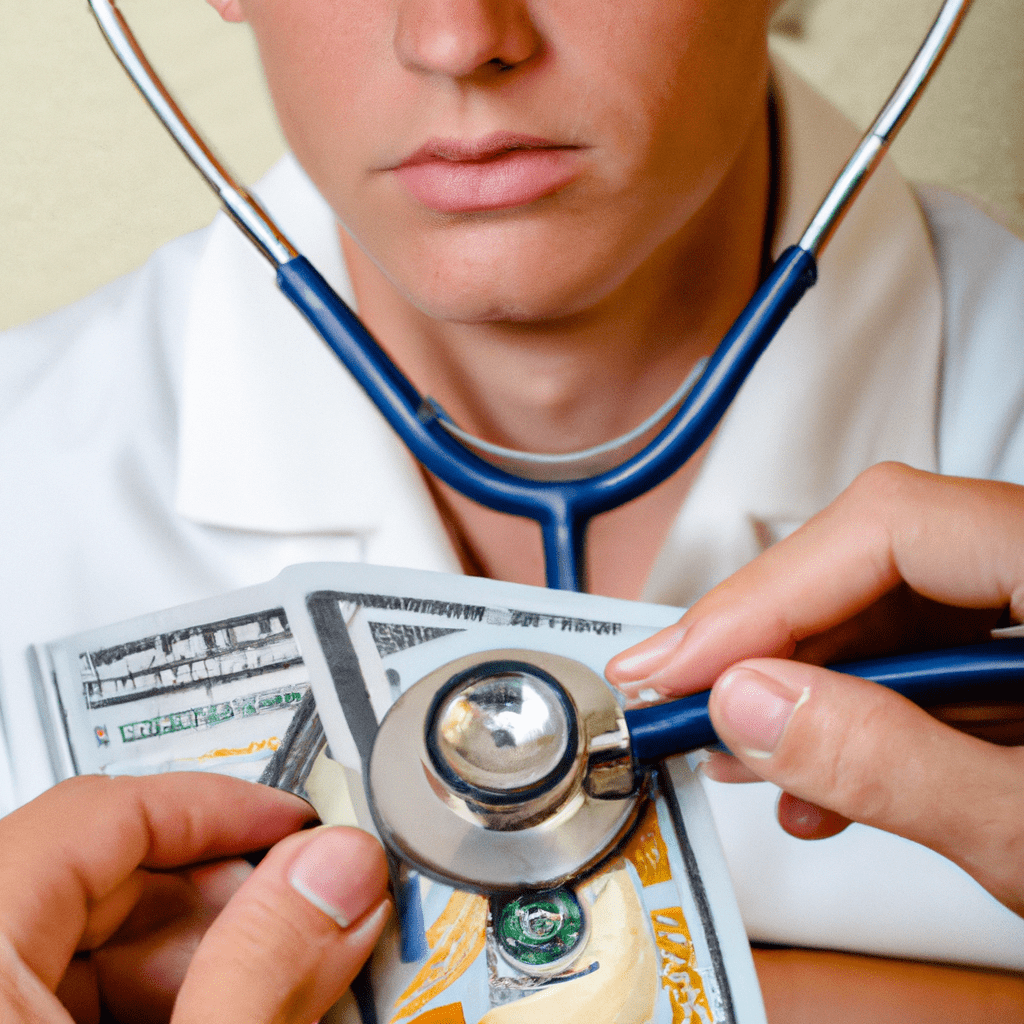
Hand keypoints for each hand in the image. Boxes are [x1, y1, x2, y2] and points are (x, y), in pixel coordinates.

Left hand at [0, 772, 389, 1022]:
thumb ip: (260, 974)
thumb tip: (337, 871)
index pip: (100, 812)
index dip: (221, 806)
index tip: (299, 826)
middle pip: (98, 874)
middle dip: (223, 893)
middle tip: (310, 919)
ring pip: (87, 942)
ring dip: (200, 956)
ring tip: (279, 986)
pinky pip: (64, 999)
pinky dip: (155, 1004)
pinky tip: (222, 1020)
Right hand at [607, 463, 1023, 916]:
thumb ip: (890, 759)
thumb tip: (750, 705)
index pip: (886, 525)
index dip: (763, 594)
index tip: (682, 671)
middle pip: (871, 554)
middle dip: (762, 642)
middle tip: (675, 699)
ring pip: (886, 605)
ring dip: (799, 683)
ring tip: (736, 749)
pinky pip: (923, 651)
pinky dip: (856, 709)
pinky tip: (818, 774)